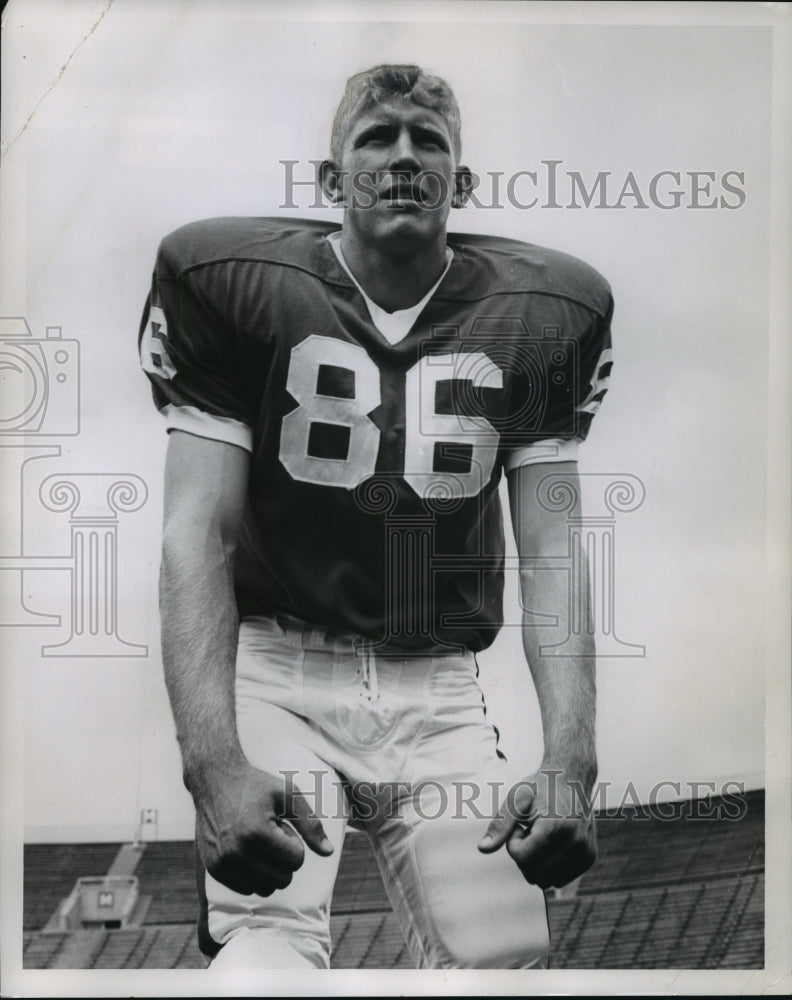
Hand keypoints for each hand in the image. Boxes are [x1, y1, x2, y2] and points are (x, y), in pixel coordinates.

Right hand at [190, 758, 333, 896]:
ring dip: (269, 868)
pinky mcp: (214, 870)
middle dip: (283, 857)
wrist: (215, 780)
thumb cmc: (256, 785)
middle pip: (283, 879)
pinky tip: (246, 849)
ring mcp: (222, 864)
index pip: (296, 861)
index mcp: (255, 833)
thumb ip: (310, 824)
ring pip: (266, 889)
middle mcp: (235, 853)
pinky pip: (247, 889)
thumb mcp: (288, 795)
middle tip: (269, 832)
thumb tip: (328, 852)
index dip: (294, 841)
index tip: (280, 824)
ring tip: (258, 841)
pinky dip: (253, 874)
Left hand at [477, 768, 596, 889]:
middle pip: (534, 875)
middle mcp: (575, 843)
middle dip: (525, 855)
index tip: (519, 825)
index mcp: (556, 827)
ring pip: (547, 882)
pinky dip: (551, 866)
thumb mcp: (516, 799)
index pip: (523, 859)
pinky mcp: (589, 857)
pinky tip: (552, 842)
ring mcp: (585, 852)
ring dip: (538, 862)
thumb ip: (500, 824)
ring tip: (541, 836)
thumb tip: (483, 848)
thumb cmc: (541, 786)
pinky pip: (560, 880)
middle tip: (530, 830)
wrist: (572, 777)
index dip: (514, 843)